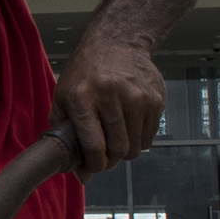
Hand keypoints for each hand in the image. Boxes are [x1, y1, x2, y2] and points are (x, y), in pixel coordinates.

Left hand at [51, 31, 164, 173]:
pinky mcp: (155, 98)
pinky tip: (128, 124)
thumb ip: (65, 135)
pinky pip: (149, 136)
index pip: (93, 146)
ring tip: (115, 137)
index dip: (94, 165)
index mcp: (82, 97)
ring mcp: (137, 96)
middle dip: (111, 161)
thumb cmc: (85, 74)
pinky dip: (139, 139)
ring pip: (135, 146)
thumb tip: (81, 175)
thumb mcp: (63, 98)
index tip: (93, 167)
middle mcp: (111, 95)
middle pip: (118, 149)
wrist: (116, 43)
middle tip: (105, 157)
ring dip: (125, 151)